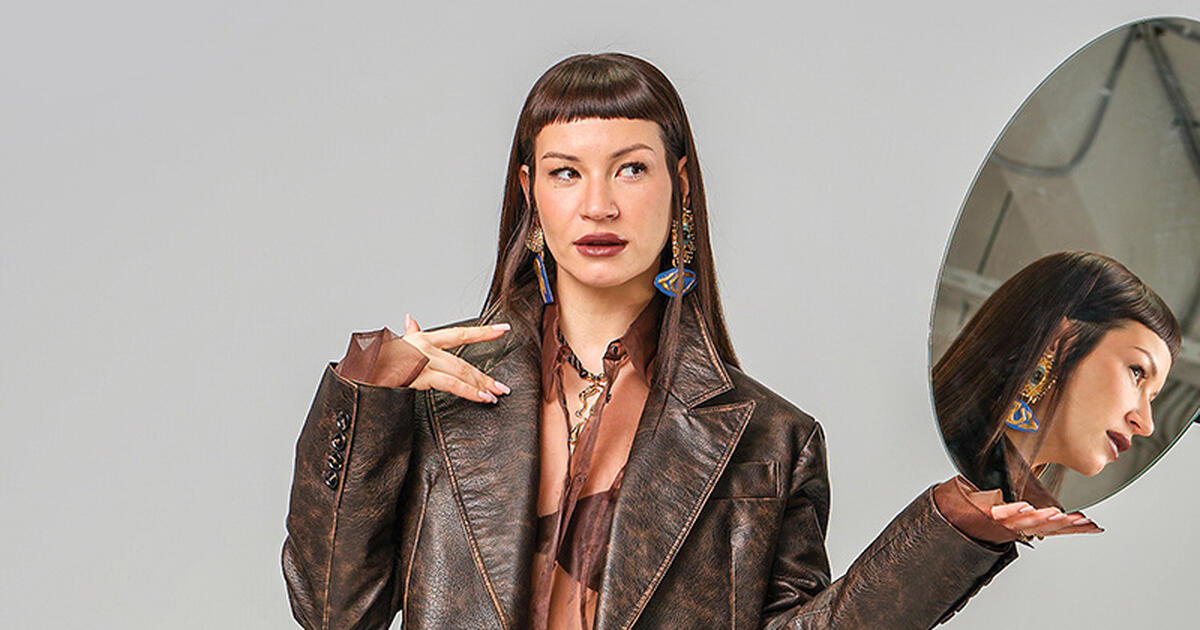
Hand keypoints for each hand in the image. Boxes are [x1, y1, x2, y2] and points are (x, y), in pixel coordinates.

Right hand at [377, 314, 511, 403]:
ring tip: (494, 395)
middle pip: (463, 360)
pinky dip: (467, 391)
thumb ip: (407, 332)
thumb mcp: (395, 344)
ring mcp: (422, 360)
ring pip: (460, 371)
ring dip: (480, 385)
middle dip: (484, 375)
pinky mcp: (419, 374)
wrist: (358, 371)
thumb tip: (410, 318)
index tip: (503, 330)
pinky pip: (449, 383)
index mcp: (423, 338)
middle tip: (502, 387)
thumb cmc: (375, 360)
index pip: (459, 334)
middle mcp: (425, 346)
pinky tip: (479, 397)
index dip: (482, 332)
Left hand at [989, 502, 1103, 539]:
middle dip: (1065, 524)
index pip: (1056, 529)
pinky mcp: (989, 514)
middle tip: (1081, 520)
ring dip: (1042, 518)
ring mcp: (1004, 522)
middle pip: (1045, 528)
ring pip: (1026, 522)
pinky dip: (1014, 511)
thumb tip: (1062, 510)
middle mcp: (1019, 527)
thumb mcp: (1021, 515)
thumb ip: (1040, 515)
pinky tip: (1025, 507)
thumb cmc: (992, 514)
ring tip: (1056, 513)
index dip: (1076, 529)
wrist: (963, 519)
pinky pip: (1002, 512)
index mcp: (1029, 526)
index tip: (1094, 526)